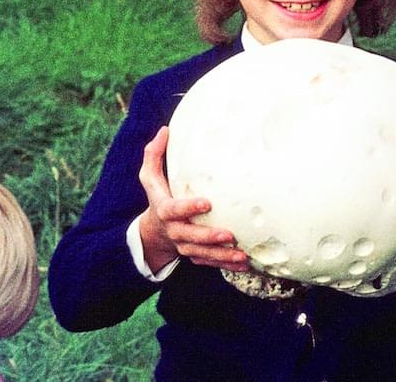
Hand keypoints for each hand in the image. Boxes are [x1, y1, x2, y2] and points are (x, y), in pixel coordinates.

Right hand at [137, 126, 248, 273]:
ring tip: (242, 255)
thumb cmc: (159, 198)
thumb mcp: (150, 179)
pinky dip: (226, 265)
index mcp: (165, 210)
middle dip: (209, 237)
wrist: (154, 233)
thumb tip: (165, 130)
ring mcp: (185, 245)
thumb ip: (154, 156)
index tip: (207, 202)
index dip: (188, 207)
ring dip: (222, 256)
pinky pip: (210, 263)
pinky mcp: (196, 255)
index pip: (174, 210)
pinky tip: (245, 263)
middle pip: (190, 236)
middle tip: (229, 234)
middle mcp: (175, 230)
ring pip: (203, 254)